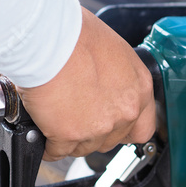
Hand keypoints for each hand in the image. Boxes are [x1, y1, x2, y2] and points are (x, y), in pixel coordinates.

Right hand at [17, 7, 155, 160]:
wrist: (48, 39)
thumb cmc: (74, 34)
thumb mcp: (112, 52)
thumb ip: (114, 78)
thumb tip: (102, 87)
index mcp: (139, 89)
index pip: (142, 128)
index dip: (124, 131)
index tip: (112, 129)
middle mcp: (124, 111)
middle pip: (110, 141)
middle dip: (93, 133)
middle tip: (76, 117)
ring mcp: (98, 126)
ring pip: (83, 148)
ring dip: (70, 140)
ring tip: (56, 121)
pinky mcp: (70, 135)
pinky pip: (58, 151)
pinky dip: (48, 146)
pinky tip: (43, 134)